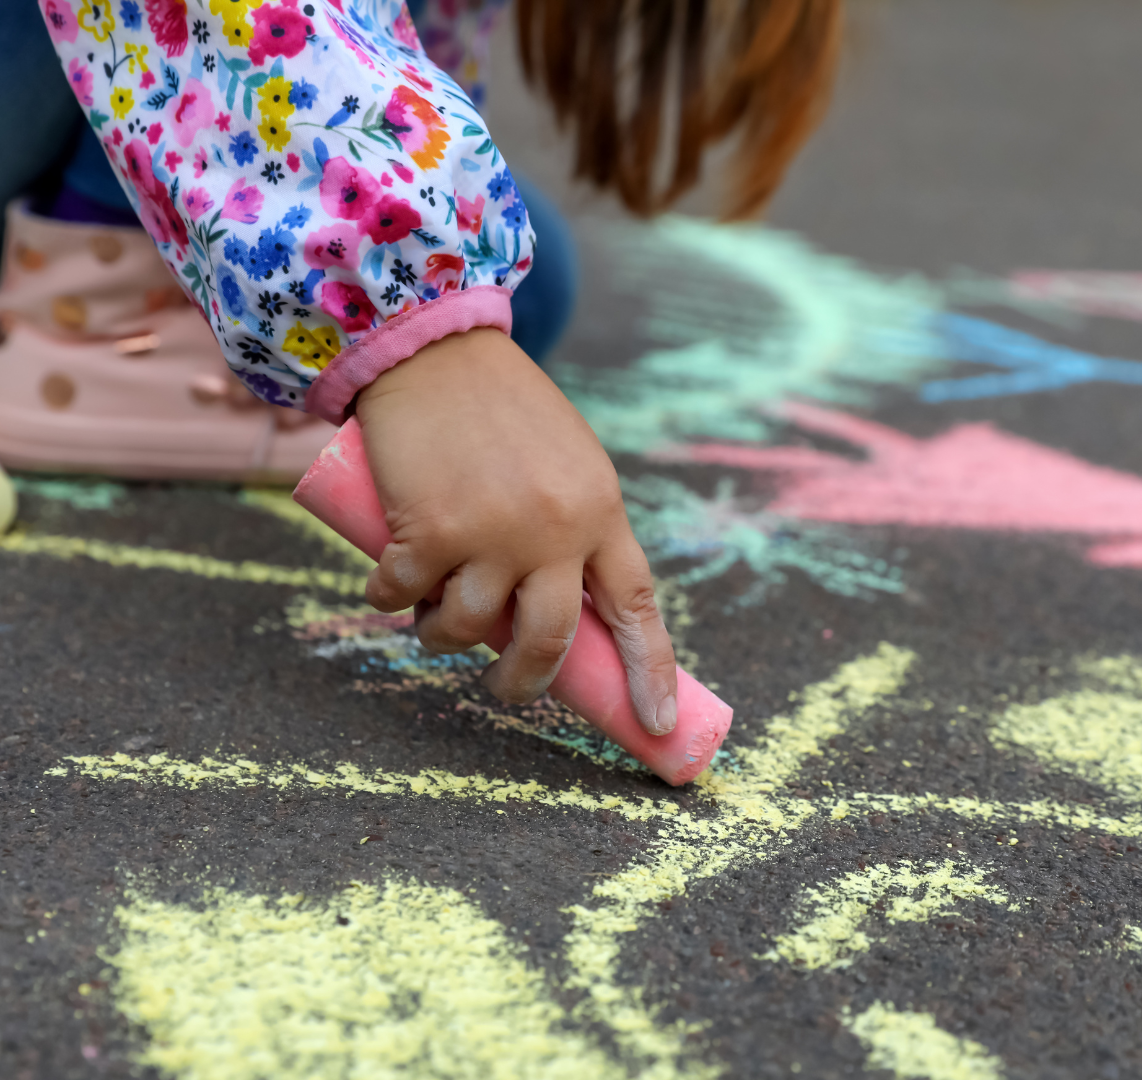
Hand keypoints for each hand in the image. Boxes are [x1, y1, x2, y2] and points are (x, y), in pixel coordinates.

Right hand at [354, 328, 678, 735]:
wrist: (437, 349)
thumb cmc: (505, 412)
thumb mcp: (569, 464)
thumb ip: (576, 530)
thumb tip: (556, 616)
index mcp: (601, 511)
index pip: (636, 606)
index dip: (650, 671)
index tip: (657, 724)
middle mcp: (555, 528)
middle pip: (548, 640)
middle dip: (524, 681)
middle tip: (508, 687)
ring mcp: (492, 531)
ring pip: (468, 628)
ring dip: (443, 636)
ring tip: (435, 617)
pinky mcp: (429, 529)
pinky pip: (405, 597)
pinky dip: (391, 598)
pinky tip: (389, 584)